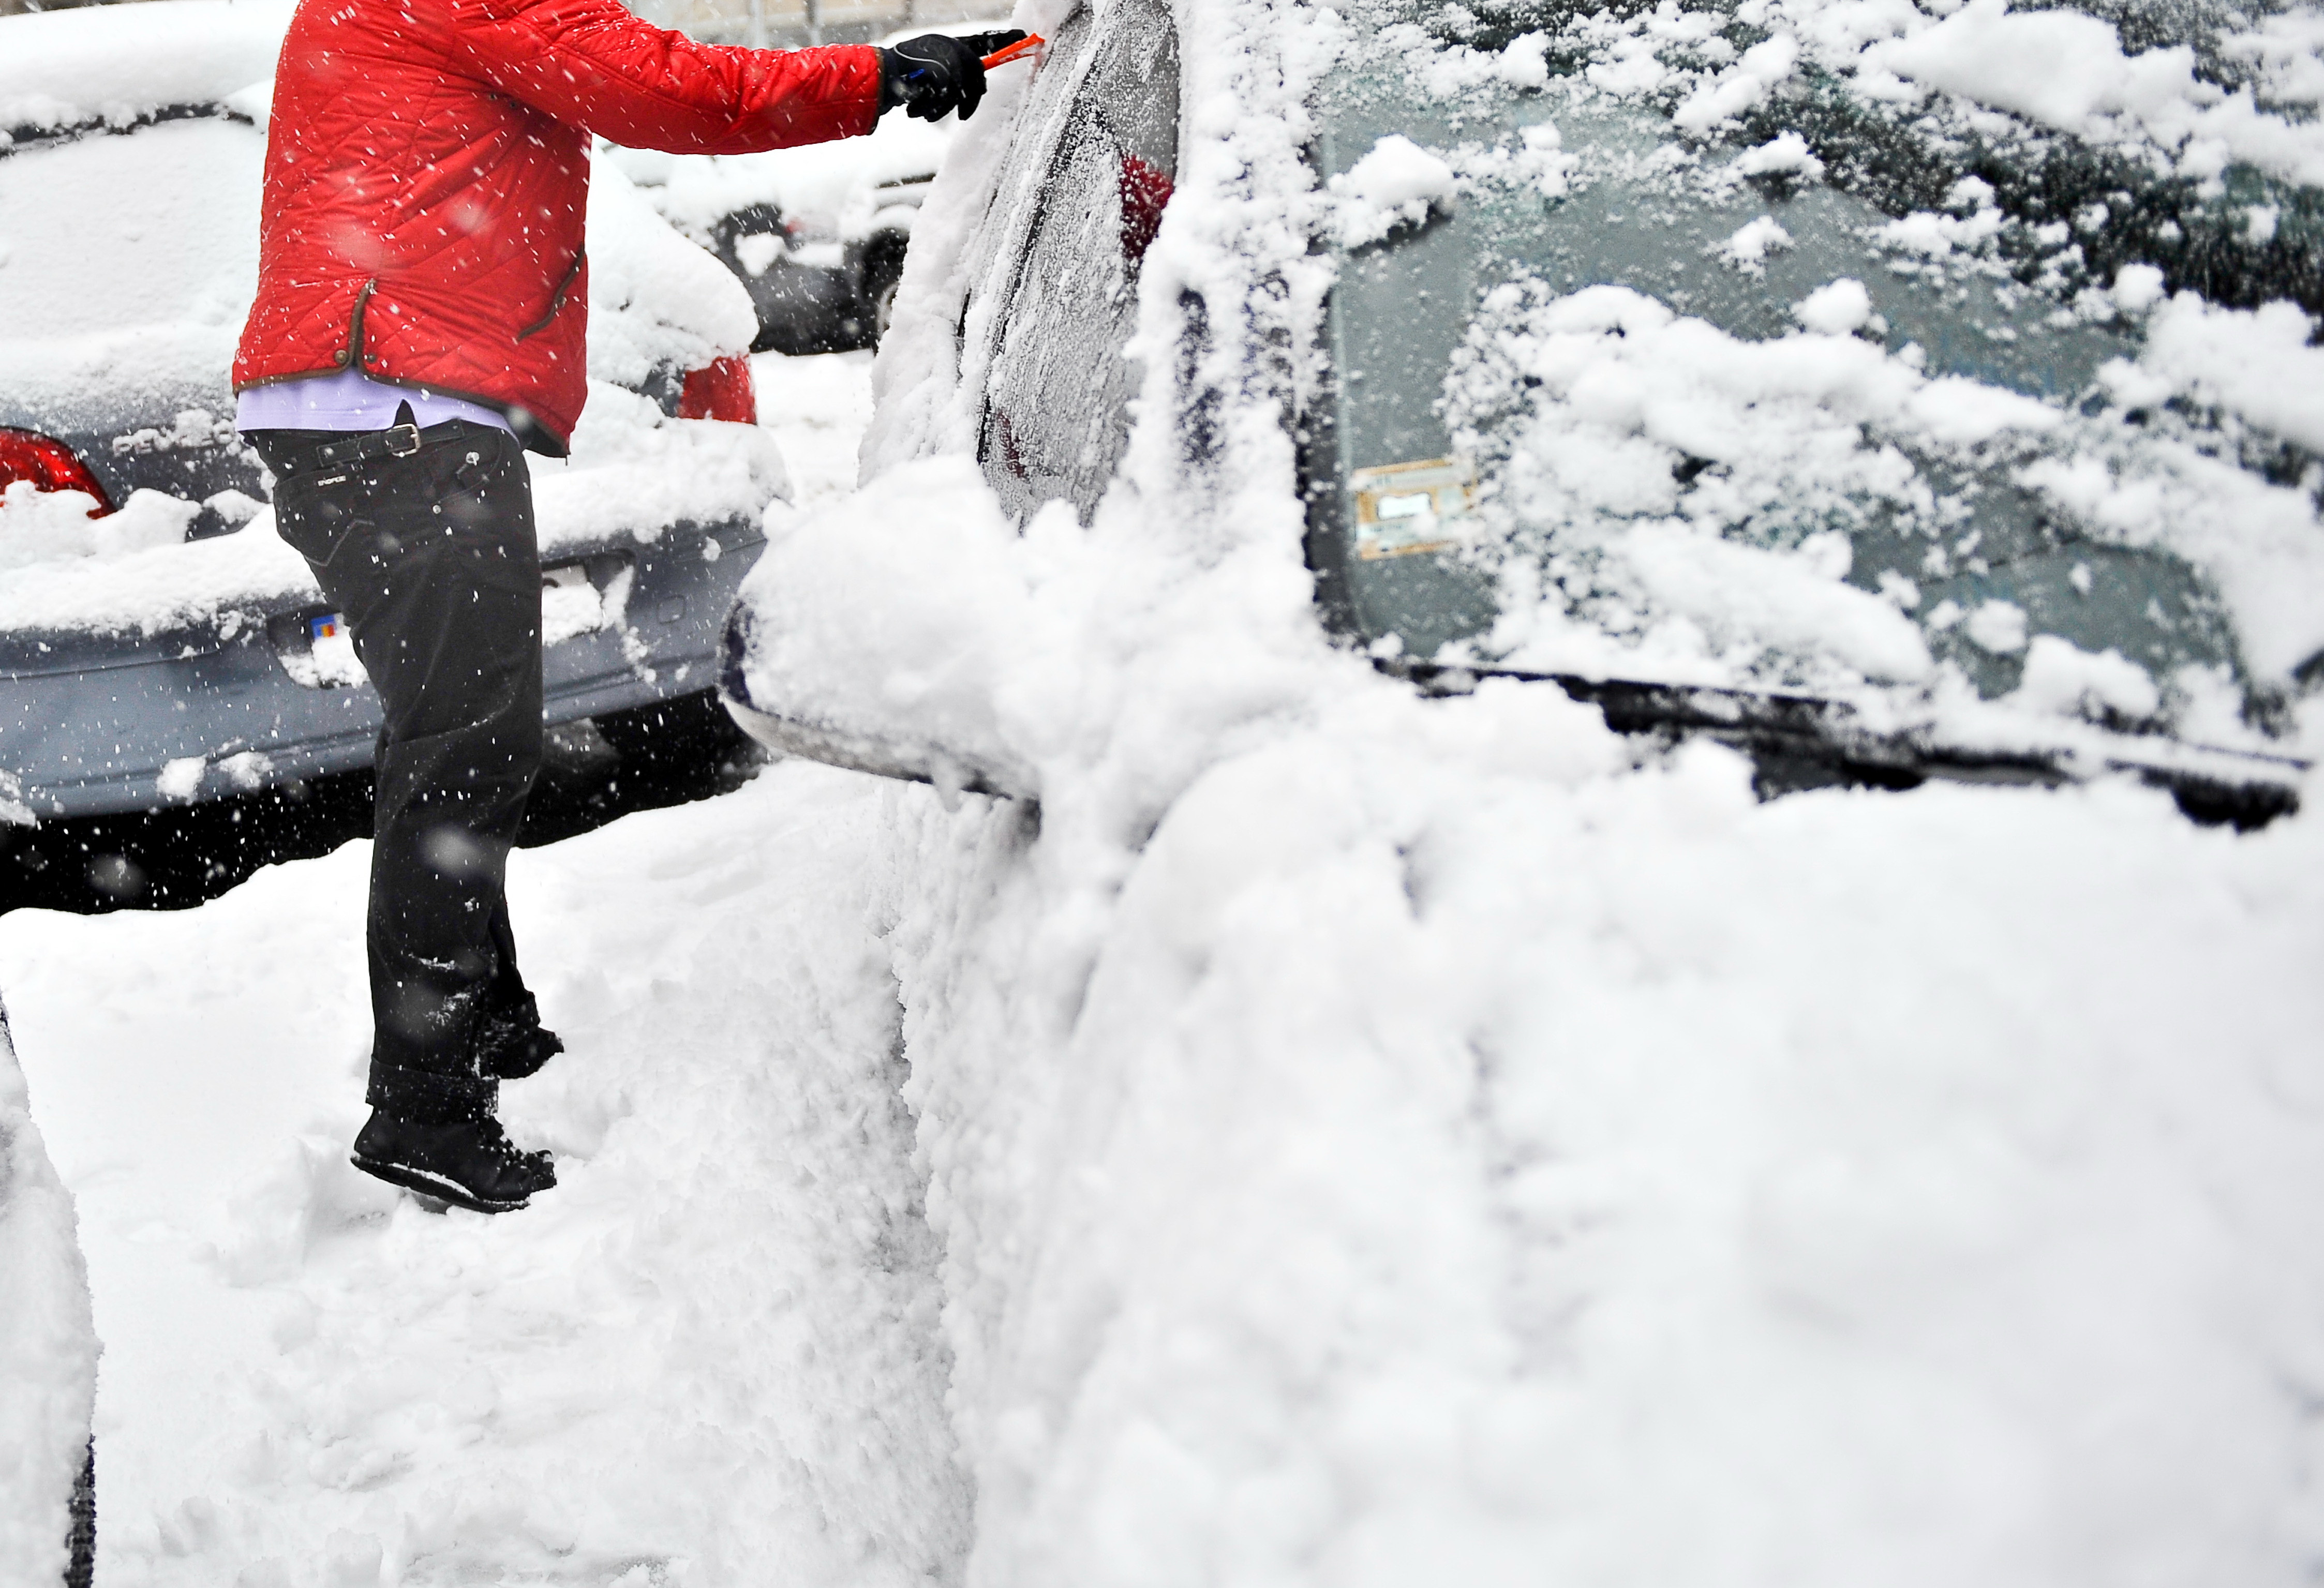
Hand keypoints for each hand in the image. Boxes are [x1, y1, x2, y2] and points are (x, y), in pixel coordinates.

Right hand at [880, 30, 1026, 121]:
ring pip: (962, 90)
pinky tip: (917, 110)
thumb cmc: (904, 81)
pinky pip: (949, 98)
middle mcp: (948, 45)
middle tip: (963, 115)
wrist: (877, 78)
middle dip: (971, 100)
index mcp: (948, 43)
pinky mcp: (938, 71)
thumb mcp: (934, 76)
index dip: (1003, 38)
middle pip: (977, 73)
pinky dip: (933, 110)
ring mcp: (943, 56)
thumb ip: (957, 77)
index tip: (1024, 34)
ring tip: (926, 113)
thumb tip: (981, 86)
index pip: (982, 39)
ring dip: (944, 109)